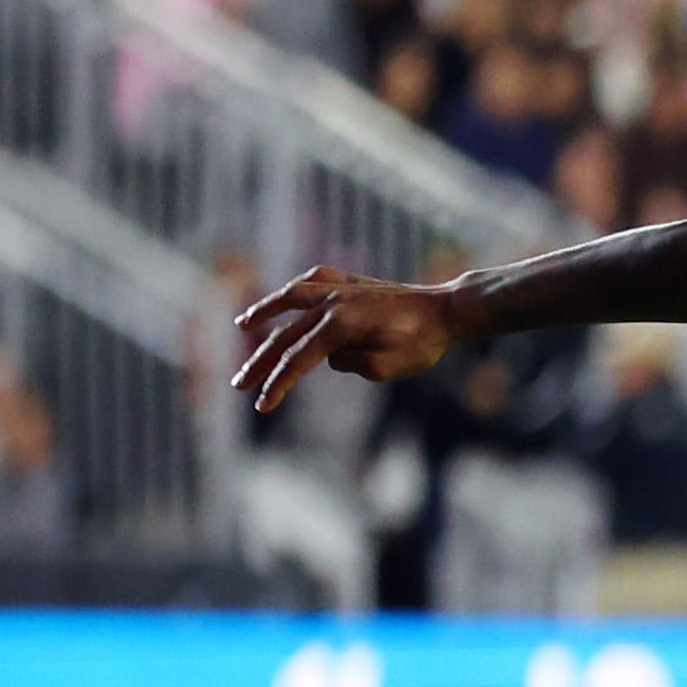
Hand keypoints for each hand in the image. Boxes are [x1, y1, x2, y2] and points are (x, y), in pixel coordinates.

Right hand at [230, 268, 462, 410]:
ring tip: (242, 325)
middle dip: (261, 363)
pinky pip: (315, 280)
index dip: (277, 384)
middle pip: (286, 335)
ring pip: (291, 299)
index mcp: (341, 325)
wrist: (448, 310)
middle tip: (238, 384)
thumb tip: (332, 359)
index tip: (262, 406)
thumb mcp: (394, 367)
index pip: (298, 360)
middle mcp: (334, 303)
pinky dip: (295, 289)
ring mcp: (341, 289)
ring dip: (263, 312)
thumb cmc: (425, 342)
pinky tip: (285, 297)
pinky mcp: (351, 283)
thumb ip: (358, 366)